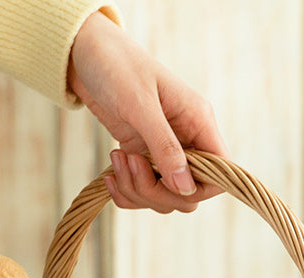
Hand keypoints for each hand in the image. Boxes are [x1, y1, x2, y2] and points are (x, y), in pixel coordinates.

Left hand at [68, 12, 228, 212]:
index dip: (198, 189)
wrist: (84, 54)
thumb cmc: (116, 66)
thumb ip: (165, 147)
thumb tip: (186, 187)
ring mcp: (164, 152)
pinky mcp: (142, 157)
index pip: (219, 173)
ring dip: (137, 190)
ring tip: (116, 159)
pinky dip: (125, 192)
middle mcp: (186, 140)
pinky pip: (142, 193)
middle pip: (188, 194)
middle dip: (157, 192)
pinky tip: (110, 175)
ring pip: (164, 197)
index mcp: (198, 122)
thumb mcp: (140, 105)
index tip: (167, 182)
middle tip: (131, 164)